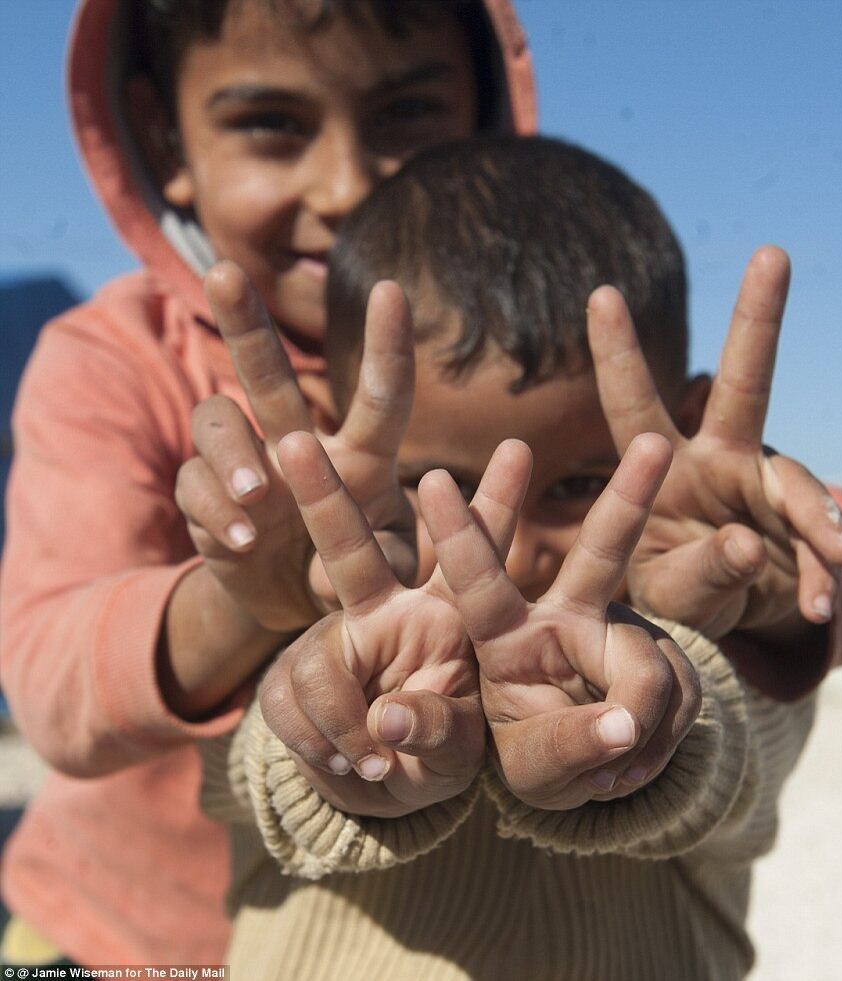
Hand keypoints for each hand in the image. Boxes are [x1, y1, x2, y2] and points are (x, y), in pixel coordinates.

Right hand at [174, 262, 415, 631]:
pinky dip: (217, 510)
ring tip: (260, 492)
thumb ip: (388, 556)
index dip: (385, 343)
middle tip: (225, 271)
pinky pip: (196, 487)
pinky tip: (244, 539)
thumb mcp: (389, 566)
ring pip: (218, 421)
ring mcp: (248, 468)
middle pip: (268, 375)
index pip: (378, 395)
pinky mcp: (206, 501)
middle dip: (246, 323)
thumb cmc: (356, 568)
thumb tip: (368, 552)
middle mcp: (297, 445)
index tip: (390, 288)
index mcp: (359, 456)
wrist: (299, 604)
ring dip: (233, 451)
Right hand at [258, 434, 531, 817]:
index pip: (473, 555)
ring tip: (374, 767)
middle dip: (320, 494)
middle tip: (293, 441)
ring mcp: (334, 641)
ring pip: (317, 662)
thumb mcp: (459, 751)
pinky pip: (286, 703)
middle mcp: (388, 612)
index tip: (520, 448)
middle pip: (349, 546)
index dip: (493, 505)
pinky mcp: (290, 677)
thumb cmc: (435, 755)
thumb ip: (439, 731)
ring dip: (342, 723)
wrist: (380, 791)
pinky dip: (315, 745)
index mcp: (447, 616)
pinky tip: (339, 764)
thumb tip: (386, 720)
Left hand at [420, 432, 701, 810]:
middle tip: (658, 445)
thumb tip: (621, 725)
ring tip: (610, 772)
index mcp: (505, 635)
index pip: (480, 582)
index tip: (432, 479)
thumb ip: (557, 747)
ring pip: (650, 667)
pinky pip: (685, 694)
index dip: (458, 532)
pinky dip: (665, 742)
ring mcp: (623, 632)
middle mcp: (567, 616)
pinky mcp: (667, 656)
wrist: (589, 775)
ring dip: (638, 730)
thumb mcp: (529, 768)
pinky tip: (636, 759)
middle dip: (630, 495)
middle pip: (603, 551)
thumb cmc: (537, 758)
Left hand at [587, 246, 841, 640]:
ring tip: (836, 561)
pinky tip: (816, 603)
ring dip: (817, 521)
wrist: (727, 621)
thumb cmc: (674, 594)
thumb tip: (742, 543)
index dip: (618, 353)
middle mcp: (713, 459)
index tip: (600, 293)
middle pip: (740, 385)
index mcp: (657, 467)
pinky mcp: (800, 517)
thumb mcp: (669, 595)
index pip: (632, 404)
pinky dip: (820, 572)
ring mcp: (761, 483)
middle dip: (756, 321)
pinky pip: (818, 540)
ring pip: (796, 482)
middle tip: (772, 253)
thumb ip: (695, 575)